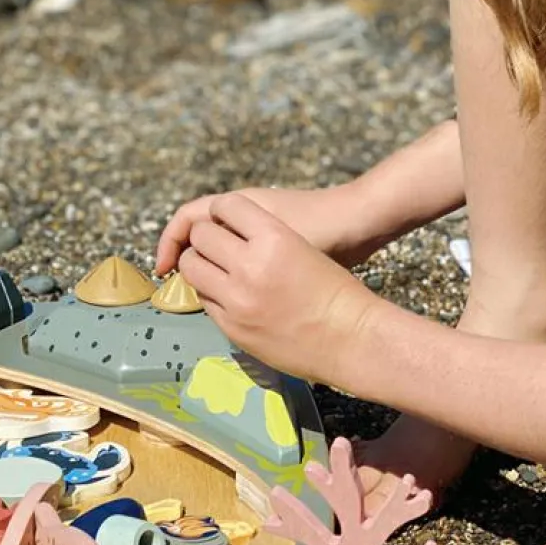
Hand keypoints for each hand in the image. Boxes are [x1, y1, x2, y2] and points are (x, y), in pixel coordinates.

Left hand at [177, 193, 374, 383]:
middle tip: (211, 244)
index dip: (222, 210)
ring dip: (199, 264)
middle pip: (201, 236)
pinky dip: (210, 293)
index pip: (226, 206)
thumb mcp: (301, 247)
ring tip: (212, 267)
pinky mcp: (232, 326)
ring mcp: (237, 298)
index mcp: (273, 236)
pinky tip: (225, 294)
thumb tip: (230, 234)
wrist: (352, 338)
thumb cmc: (336, 291)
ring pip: (193, 268)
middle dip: (205, 238)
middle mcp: (250, 264)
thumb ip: (263, 237)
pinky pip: (204, 300)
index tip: (223, 217)